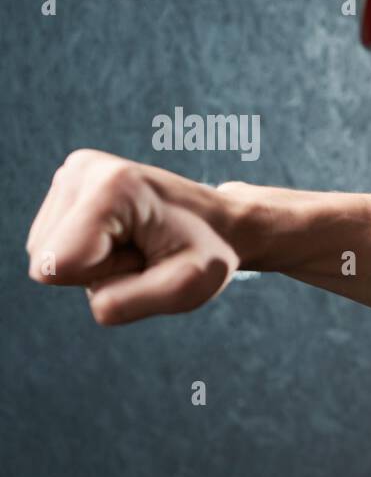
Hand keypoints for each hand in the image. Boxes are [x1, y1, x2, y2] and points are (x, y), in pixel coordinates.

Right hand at [25, 149, 239, 324]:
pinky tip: (123, 237)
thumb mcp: (187, 287)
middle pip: (45, 260)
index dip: (101, 278)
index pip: (57, 266)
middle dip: (94, 271)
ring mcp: (71, 173)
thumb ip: (133, 303)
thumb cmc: (207, 254)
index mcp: (112, 188)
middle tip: (143, 253)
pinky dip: (86, 251)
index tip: (144, 258)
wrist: (220, 222)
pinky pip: (51, 242)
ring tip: (136, 244)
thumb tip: (94, 306)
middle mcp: (82, 170)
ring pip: (46, 254)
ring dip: (91, 263)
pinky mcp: (67, 183)